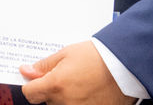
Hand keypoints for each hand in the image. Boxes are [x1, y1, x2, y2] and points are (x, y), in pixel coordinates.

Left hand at [20, 41, 134, 104]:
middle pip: (46, 101)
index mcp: (56, 85)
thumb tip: (26, 71)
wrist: (126, 67)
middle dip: (51, 89)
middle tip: (66, 76)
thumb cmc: (98, 57)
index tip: (35, 80)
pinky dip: (79, 101)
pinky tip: (87, 91)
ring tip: (79, 83)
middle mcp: (65, 102)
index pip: (29, 94)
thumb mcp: (66, 54)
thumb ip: (43, 66)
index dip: (31, 85)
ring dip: (65, 97)